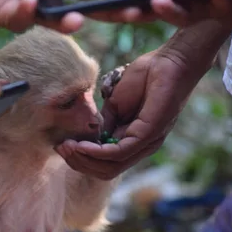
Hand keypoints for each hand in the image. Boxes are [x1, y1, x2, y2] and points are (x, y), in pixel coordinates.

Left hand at [0, 0, 127, 32]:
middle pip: (91, 8)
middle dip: (113, 13)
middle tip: (132, 13)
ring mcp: (34, 6)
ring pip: (59, 22)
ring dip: (71, 22)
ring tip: (79, 17)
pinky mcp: (8, 15)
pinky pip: (23, 20)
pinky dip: (28, 13)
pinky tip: (29, 1)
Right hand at [55, 48, 200, 179]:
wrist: (170, 60)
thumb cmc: (146, 77)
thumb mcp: (116, 104)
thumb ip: (104, 122)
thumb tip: (88, 138)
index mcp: (133, 140)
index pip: (104, 164)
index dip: (81, 159)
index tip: (62, 147)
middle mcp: (141, 147)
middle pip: (106, 171)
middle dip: (79, 163)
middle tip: (61, 149)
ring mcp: (147, 142)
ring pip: (111, 167)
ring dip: (85, 160)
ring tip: (68, 147)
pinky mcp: (149, 134)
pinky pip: (120, 153)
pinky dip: (98, 152)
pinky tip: (83, 145)